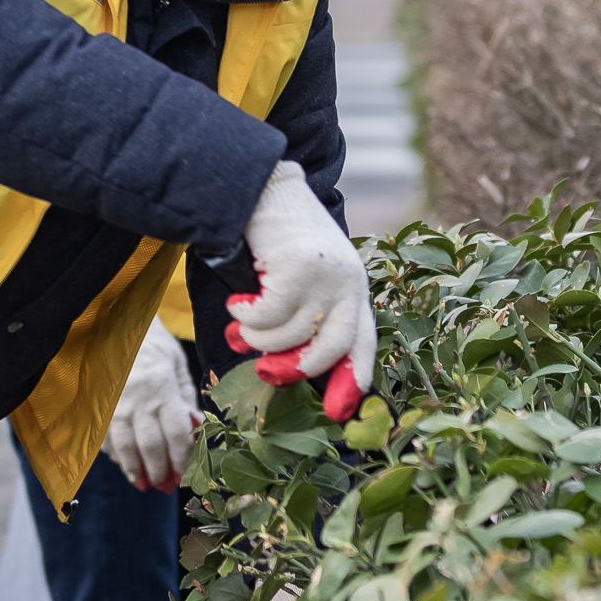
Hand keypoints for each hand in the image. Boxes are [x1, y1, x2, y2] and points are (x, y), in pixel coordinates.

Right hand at [101, 317, 198, 490]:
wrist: (114, 321)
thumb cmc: (152, 341)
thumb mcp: (177, 363)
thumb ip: (185, 397)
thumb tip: (195, 428)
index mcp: (162, 387)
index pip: (176, 432)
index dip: (182, 457)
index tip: (186, 472)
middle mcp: (137, 398)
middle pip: (151, 445)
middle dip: (159, 470)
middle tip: (165, 486)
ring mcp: (114, 403)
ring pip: (124, 446)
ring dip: (134, 469)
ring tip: (142, 483)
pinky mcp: (97, 404)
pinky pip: (104, 436)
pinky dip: (114, 454)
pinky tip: (122, 462)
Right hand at [223, 161, 375, 419]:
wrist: (262, 187)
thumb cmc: (278, 239)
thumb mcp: (302, 280)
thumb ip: (305, 316)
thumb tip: (287, 368)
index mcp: (354, 288)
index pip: (363, 343)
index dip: (352, 380)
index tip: (338, 413)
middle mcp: (349, 282)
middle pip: (331, 348)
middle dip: (296, 369)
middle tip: (266, 372)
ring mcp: (326, 274)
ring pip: (291, 334)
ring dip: (258, 338)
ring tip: (241, 324)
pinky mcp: (299, 266)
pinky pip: (267, 315)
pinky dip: (246, 316)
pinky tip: (238, 302)